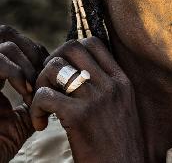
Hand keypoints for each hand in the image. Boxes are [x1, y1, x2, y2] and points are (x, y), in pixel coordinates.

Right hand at [0, 25, 47, 162]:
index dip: (38, 53)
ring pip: (5, 42)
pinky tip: (26, 91)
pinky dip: (16, 72)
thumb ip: (38, 97)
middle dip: (32, 50)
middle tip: (46, 74)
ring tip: (35, 88)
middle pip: (8, 32)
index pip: (17, 42)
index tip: (53, 73)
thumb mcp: (22, 117)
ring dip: (26, 63)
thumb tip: (63, 83)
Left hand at [31, 37, 144, 162]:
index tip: (64, 72)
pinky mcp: (80, 116)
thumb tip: (81, 71)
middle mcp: (110, 84)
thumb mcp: (123, 107)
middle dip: (51, 60)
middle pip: (71, 47)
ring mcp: (96, 98)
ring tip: (42, 105)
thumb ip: (108, 87)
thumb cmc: (119, 142)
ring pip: (54, 66)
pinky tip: (41, 123)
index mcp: (122, 80)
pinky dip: (34, 108)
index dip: (70, 51)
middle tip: (49, 84)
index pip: (93, 43)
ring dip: (40, 83)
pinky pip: (44, 95)